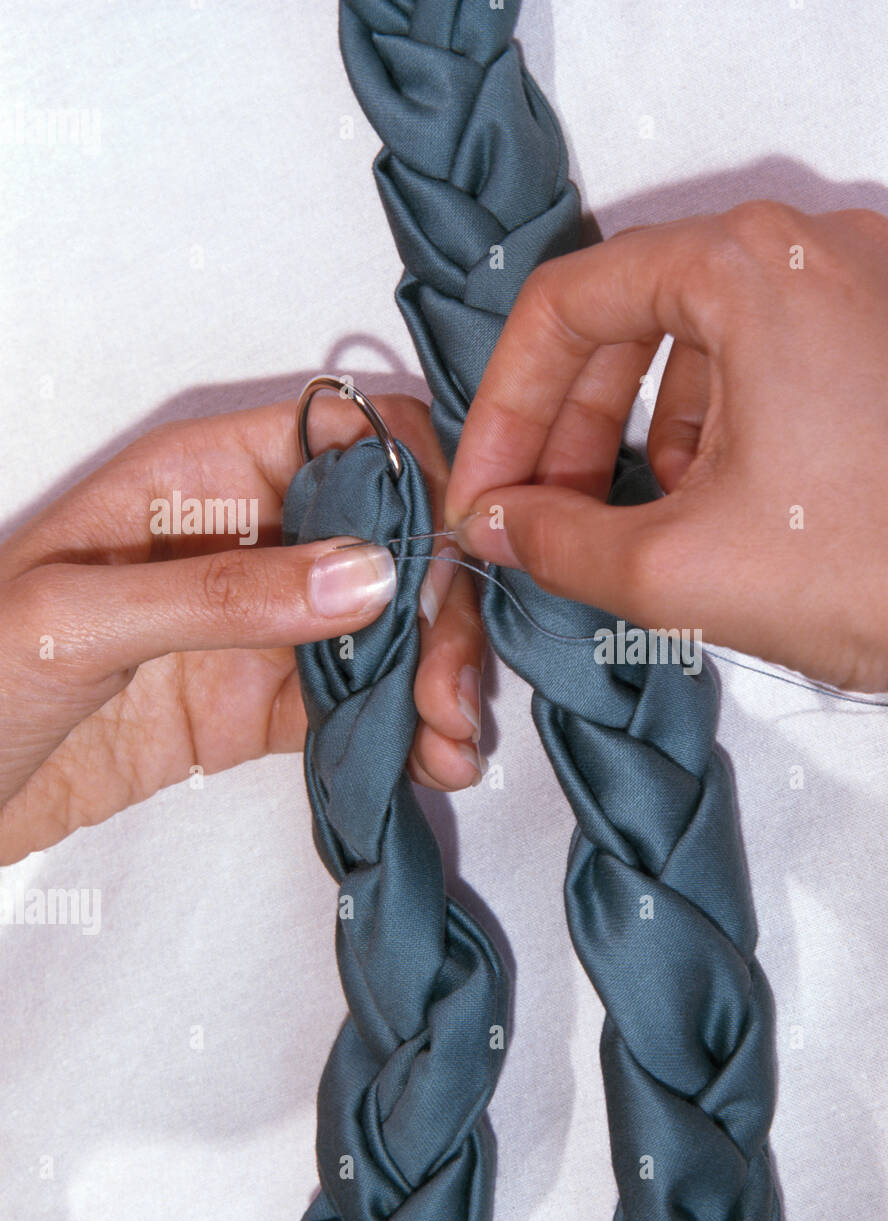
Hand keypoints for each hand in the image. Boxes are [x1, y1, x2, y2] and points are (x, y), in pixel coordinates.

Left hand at [0, 394, 484, 864]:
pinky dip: (409, 731)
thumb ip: (224, 594)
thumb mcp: (74, 623)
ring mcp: (262, 626)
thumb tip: (371, 574)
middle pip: (393, 542)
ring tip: (454, 741)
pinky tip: (434, 763)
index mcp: (202, 479)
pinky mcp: (264, 704)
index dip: (420, 477)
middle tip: (454, 687)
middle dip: (443, 608)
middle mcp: (250, 540)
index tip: (458, 553)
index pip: (348, 435)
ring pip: (392, 628)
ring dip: (439, 677)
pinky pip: (362, 705)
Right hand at [444, 199, 887, 734]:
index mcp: (752, 263)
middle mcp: (824, 248)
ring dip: (657, 437)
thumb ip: (559, 539)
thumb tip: (495, 525)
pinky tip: (743, 515)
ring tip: (657, 534)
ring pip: (717, 346)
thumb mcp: (681, 568)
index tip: (488, 492)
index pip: (570, 305)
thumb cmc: (887, 571)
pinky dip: (739, 431)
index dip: (505, 408)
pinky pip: (792, 365)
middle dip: (578, 428)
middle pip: (642, 318)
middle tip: (551, 520)